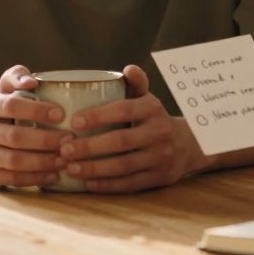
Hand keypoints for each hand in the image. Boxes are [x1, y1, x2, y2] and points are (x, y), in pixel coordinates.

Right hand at [0, 65, 70, 187]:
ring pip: (14, 161)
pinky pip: (13, 179)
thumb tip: (32, 81)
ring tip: (66, 159)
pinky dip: (36, 178)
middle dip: (46, 139)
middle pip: (14, 137)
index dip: (36, 110)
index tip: (61, 113)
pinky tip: (55, 175)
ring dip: (44, 162)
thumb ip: (16, 76)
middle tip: (70, 139)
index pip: (10, 106)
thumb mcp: (3, 89)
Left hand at [57, 65, 205, 192]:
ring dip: (93, 168)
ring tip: (70, 168)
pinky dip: (106, 185)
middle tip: (64, 150)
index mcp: (153, 109)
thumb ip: (136, 84)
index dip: (97, 116)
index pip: (123, 110)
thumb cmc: (154, 119)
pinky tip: (87, 183)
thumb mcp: (148, 99)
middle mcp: (159, 132)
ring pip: (123, 166)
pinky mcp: (158, 178)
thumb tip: (128, 69)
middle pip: (121, 141)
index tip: (73, 121)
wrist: (188, 145)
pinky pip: (129, 184)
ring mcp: (160, 157)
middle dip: (89, 147)